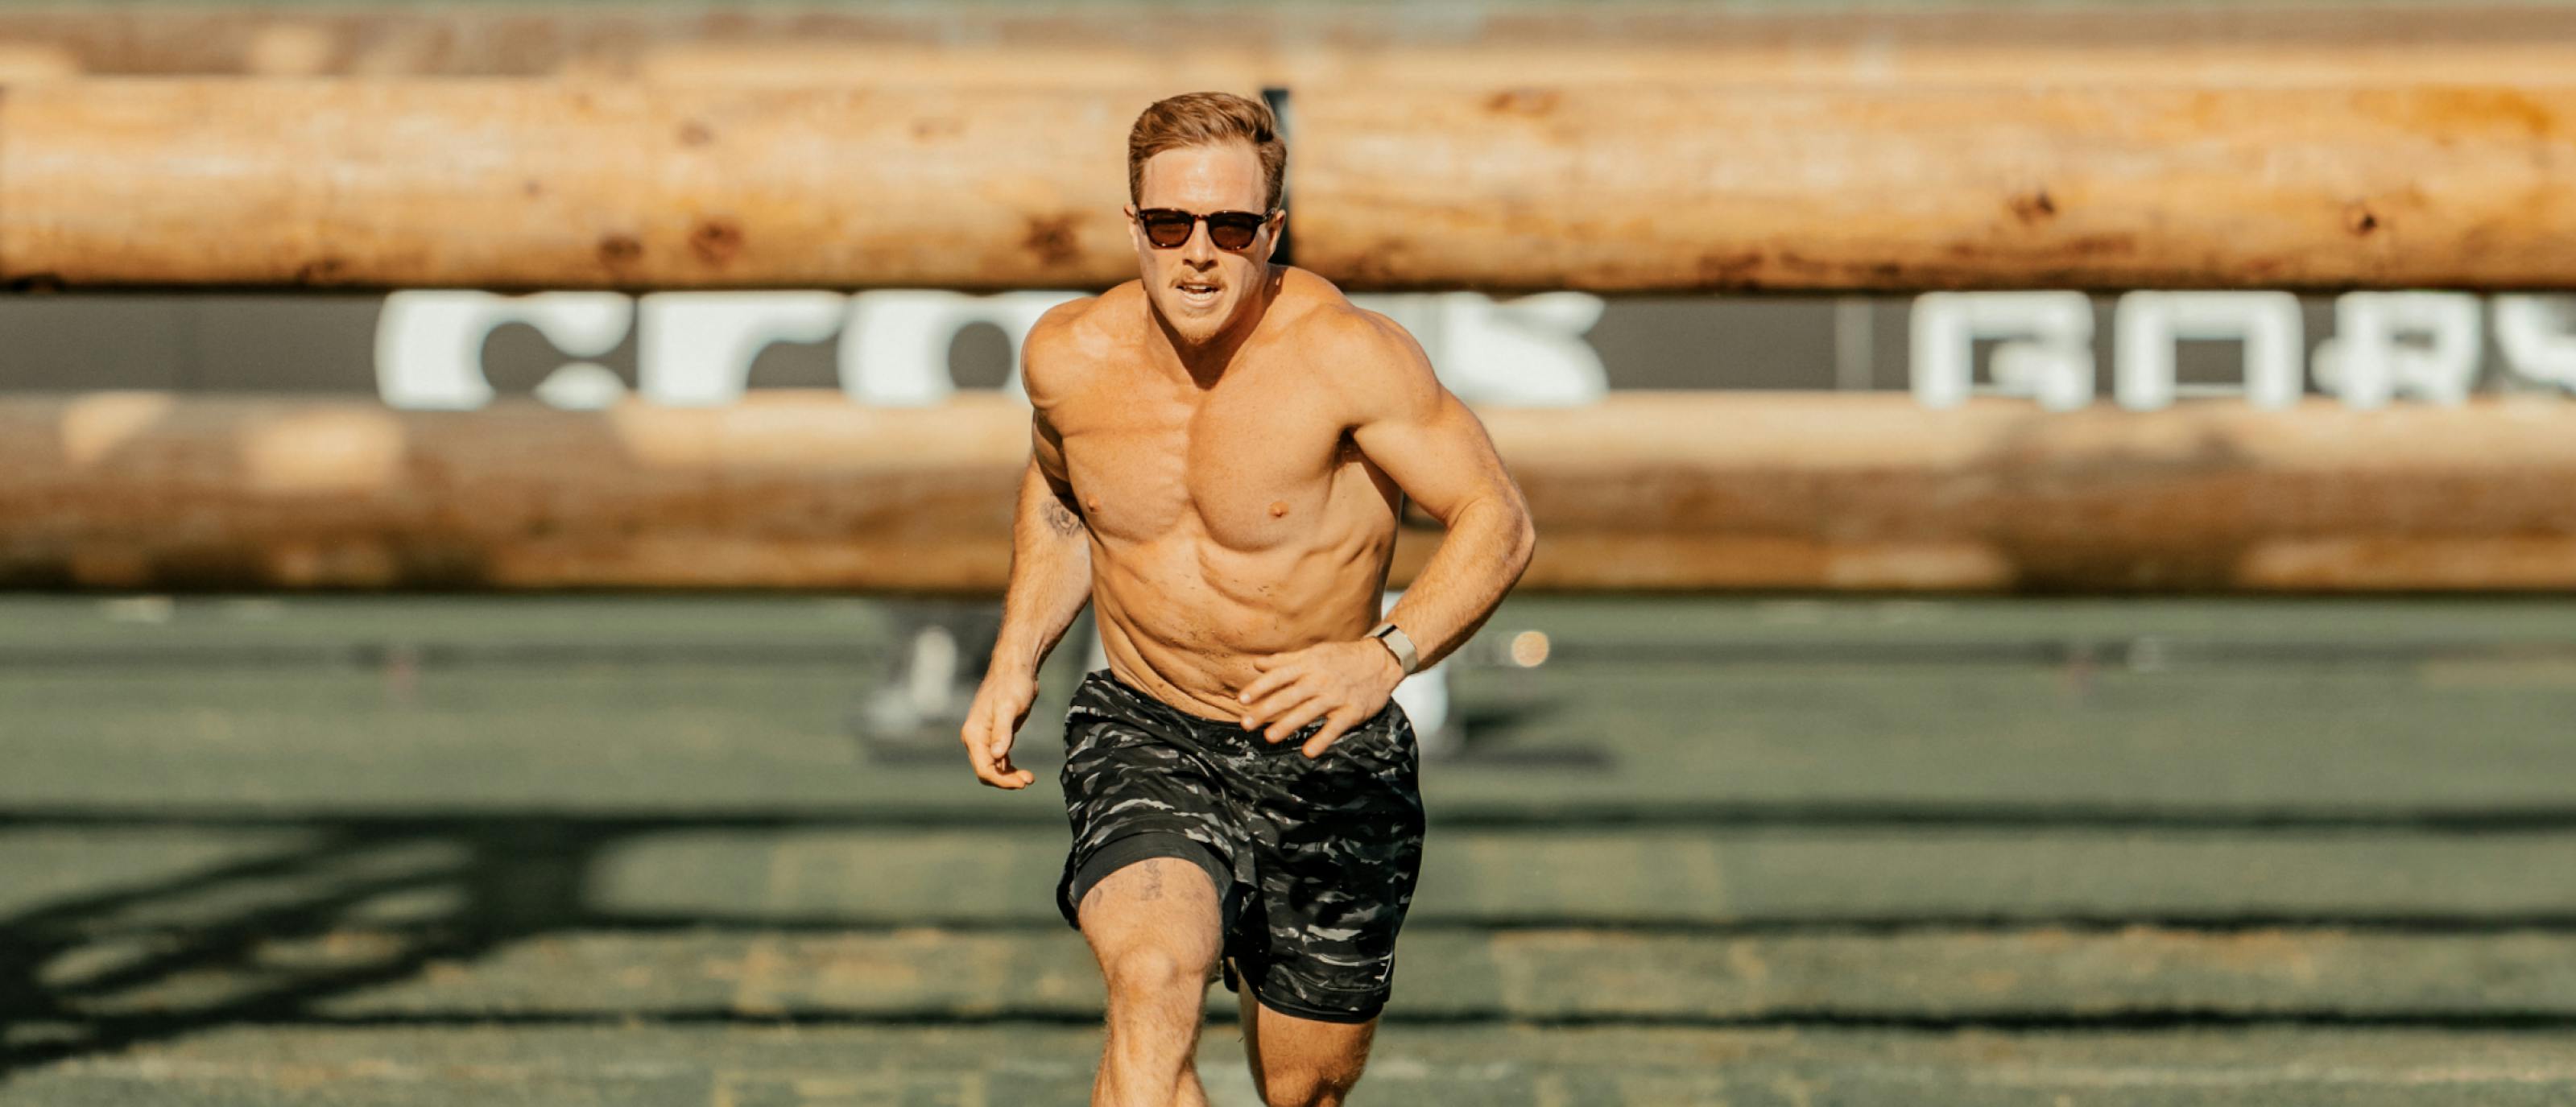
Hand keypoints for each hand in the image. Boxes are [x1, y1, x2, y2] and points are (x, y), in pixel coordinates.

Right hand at [960, 669, 1038, 789]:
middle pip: (986, 771)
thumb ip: (1002, 732)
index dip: (1001, 780)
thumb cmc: (1012, 685)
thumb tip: (997, 757)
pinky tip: (1022, 772)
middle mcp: (975, 738)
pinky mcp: (996, 735)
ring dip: (1008, 776)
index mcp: (974, 734)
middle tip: (1029, 780)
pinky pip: (998, 760)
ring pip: (993, 767)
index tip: (1022, 783)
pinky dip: (1008, 768)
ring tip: (1029, 778)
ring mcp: (985, 738)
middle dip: (1005, 780)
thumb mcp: (1009, 708)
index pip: (984, 768)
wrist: (1015, 669)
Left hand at [1237, 639, 1404, 757]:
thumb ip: (1284, 661)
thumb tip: (1256, 664)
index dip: (1260, 687)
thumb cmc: (1343, 657)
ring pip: (1308, 712)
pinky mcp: (1352, 712)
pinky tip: (1308, 752)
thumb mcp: (1314, 653)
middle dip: (1266, 710)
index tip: (1242, 699)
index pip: (1279, 676)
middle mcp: (1320, 680)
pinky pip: (1335, 728)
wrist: (1382, 660)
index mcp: (1309, 665)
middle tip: (1246, 723)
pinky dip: (1322, 740)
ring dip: (1288, 724)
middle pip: (1289, 696)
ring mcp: (1336, 697)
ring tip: (1269, 737)